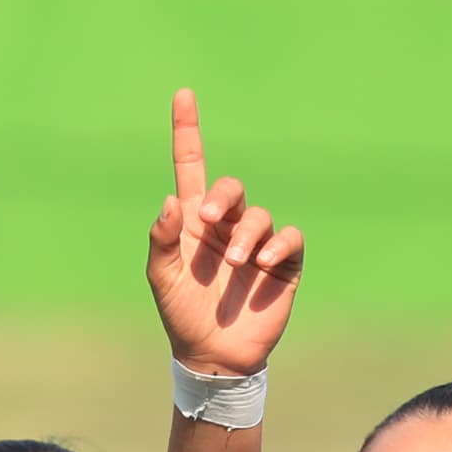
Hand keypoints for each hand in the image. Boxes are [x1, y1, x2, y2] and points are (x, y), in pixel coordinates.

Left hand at [148, 90, 304, 379]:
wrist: (214, 356)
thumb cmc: (182, 316)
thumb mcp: (162, 278)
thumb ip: (162, 240)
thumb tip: (172, 200)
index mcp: (193, 222)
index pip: (191, 167)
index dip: (187, 131)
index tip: (183, 95)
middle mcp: (226, 225)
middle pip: (230, 188)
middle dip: (222, 197)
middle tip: (208, 220)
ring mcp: (256, 243)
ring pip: (259, 215)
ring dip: (247, 235)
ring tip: (237, 263)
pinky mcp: (283, 264)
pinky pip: (289, 238)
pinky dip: (278, 245)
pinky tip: (263, 265)